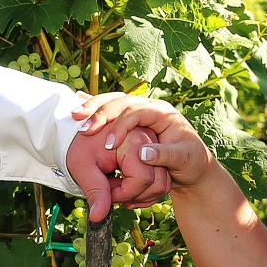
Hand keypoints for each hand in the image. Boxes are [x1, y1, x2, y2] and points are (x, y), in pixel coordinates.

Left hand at [66, 120, 165, 219]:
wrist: (83, 136)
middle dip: (134, 196)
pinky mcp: (155, 156)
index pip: (142, 179)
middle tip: (112, 193)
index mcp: (133, 140)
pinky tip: (127, 190)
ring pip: (162, 184)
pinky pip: (161, 181)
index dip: (125, 193)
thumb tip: (98, 217)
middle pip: (156, 183)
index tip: (108, 194)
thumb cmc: (82, 148)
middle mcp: (149, 141)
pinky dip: (147, 192)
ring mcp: (154, 148)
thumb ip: (94, 192)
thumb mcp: (83, 168)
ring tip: (119, 191)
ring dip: (142, 196)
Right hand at [74, 94, 217, 188]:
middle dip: (100, 112)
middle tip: (83, 128)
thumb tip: (142, 154)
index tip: (109, 144)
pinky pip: (107, 114)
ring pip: (110, 103)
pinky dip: (93, 114)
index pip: (137, 111)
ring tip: (74, 117)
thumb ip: (164, 156)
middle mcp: (148, 108)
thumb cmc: (191, 161)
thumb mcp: (183, 159)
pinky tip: (77, 115)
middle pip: (120, 101)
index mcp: (162, 113)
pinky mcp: (128, 123)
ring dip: (92, 110)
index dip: (121, 125)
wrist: (192, 165)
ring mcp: (136, 114)